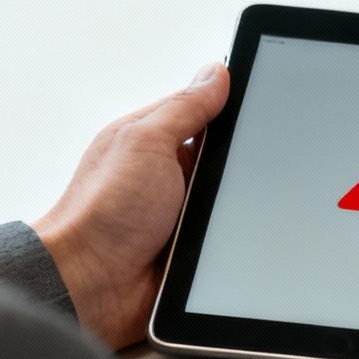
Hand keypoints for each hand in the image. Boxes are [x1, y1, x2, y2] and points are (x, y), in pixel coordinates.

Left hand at [32, 64, 229, 348]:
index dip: (236, 105)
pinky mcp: (194, 246)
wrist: (90, 285)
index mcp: (153, 140)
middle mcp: (168, 173)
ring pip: (233, 193)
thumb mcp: (145, 142)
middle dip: (243, 157)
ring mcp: (182, 210)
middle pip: (226, 153)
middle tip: (253, 159)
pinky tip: (242, 230)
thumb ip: (184, 108)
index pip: (206, 110)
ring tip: (236, 203)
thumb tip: (217, 73)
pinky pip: (230, 230)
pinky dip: (237, 231)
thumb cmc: (102, 213)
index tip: (268, 98)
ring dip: (239, 199)